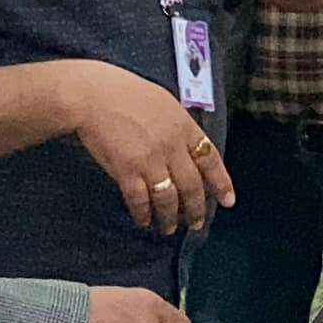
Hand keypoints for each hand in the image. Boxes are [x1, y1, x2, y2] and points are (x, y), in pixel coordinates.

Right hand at [64, 60, 233, 234]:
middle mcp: (171, 146)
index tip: (228, 200)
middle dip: (196, 209)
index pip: (210, 160)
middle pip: (192, 185)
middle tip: (196, 223)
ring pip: (169, 198)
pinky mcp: (127, 170)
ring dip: (170, 217)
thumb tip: (188, 150)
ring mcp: (150, 160)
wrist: (94, 95)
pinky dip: (143, 214)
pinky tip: (143, 219)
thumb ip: (178, 128)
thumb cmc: (126, 94)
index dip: (221, 183)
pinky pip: (140, 201)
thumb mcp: (165, 104)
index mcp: (184, 127)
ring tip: (169, 227)